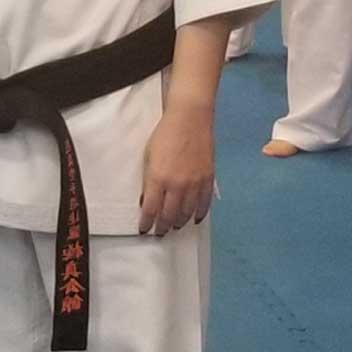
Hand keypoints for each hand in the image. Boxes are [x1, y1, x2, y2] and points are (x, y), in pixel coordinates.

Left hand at [139, 98, 214, 235]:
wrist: (190, 119)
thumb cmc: (165, 134)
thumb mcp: (148, 156)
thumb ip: (149, 180)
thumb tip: (147, 200)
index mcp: (158, 178)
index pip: (151, 209)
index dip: (146, 223)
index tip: (144, 229)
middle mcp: (177, 185)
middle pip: (169, 215)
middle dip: (163, 227)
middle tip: (159, 232)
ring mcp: (194, 184)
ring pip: (186, 213)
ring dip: (179, 223)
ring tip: (174, 226)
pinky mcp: (208, 180)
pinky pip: (204, 204)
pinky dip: (199, 214)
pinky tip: (194, 219)